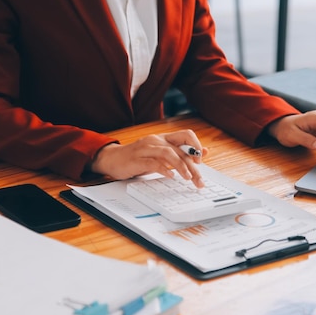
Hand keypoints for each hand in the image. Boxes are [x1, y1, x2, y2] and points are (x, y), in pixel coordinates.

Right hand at [90, 129, 208, 186]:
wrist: (112, 159)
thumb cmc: (138, 158)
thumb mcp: (161, 154)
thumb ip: (180, 152)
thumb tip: (204, 152)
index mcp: (163, 138)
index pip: (186, 134)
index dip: (196, 146)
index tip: (200, 161)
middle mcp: (156, 140)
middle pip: (180, 150)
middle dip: (192, 166)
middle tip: (199, 180)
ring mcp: (145, 149)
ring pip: (168, 153)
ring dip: (180, 166)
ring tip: (188, 178)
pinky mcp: (136, 159)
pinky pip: (153, 162)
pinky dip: (163, 169)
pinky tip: (170, 176)